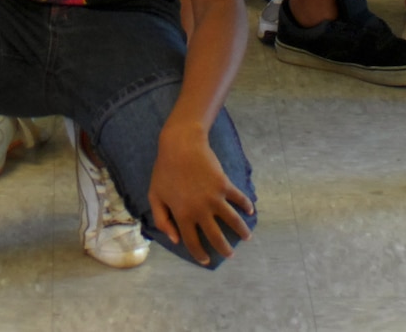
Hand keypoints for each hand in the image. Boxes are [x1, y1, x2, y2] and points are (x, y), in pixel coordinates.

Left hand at [146, 121, 252, 265]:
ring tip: (247, 237)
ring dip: (242, 231)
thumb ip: (162, 220)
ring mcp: (215, 198)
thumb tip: (175, 239)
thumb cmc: (164, 170)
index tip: (206, 260)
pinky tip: (250, 211)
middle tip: (230, 255)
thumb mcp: (155, 196)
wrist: (181, 145)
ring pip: (233, 221)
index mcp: (183, 215)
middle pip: (216, 237)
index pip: (193, 242)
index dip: (200, 254)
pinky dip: (246, 206)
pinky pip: (239, 198)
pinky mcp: (224, 184)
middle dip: (224, 249)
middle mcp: (201, 210)